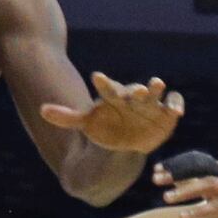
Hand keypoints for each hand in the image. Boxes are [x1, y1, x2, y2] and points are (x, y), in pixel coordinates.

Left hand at [43, 72, 184, 154]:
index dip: (103, 83)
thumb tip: (41, 110)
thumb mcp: (86, 123)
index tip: (96, 77)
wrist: (127, 139)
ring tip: (157, 84)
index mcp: (114, 97)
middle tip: (137, 90)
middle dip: (136, 89)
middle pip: (134, 90)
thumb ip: (67, 117)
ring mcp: (151, 103)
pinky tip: (176, 112)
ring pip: (156, 92)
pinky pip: (173, 104)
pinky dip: (176, 104)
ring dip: (157, 88)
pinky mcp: (166, 112)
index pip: (107, 88)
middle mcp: (133, 97)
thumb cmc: (106, 127)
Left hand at [160, 170, 217, 217]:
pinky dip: (199, 211)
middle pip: (201, 171)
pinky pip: (217, 207)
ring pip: (209, 185)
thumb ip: (199, 187)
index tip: (156, 170)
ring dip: (186, 190)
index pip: (198, 162)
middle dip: (177, 174)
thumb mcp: (217, 197)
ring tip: (166, 197)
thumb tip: (173, 181)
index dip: (177, 165)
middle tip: (156, 180)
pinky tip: (183, 216)